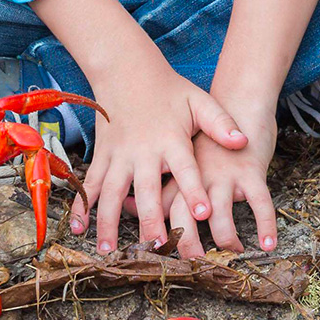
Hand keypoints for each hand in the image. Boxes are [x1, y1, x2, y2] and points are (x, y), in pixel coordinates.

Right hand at [62, 53, 247, 255]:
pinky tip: (77, 228)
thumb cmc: (168, 90)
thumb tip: (242, 140)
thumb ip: (220, 122)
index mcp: (171, 140)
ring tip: (109, 250)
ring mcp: (119, 155)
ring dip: (109, 223)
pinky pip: (92, 184)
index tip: (204, 214)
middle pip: (147, 190)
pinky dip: (83, 206)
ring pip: (113, 193)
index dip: (194, 190)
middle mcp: (143, 151)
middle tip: (158, 247)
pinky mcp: (103, 156)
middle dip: (153, 221)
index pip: (186, 169)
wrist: (126, 69)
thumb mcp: (199, 101)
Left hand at [158, 112, 278, 256]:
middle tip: (192, 267)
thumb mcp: (175, 153)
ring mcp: (223, 174)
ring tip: (233, 254)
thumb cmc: (205, 135)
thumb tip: (123, 204)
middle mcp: (196, 177)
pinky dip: (265, 224)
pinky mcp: (250, 171)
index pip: (157, 207)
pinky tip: (269, 243)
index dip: (156, 231)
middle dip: (186, 245)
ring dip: (225, 239)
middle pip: (183, 218)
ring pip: (221, 217)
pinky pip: (260, 203)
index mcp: (174, 173)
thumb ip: (154, 180)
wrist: (235, 99)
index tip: (154, 250)